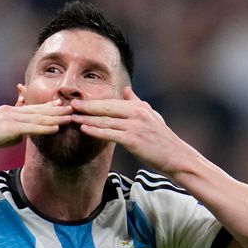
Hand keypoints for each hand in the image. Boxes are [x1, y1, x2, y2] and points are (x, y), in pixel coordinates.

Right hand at [0, 98, 72, 155]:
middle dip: (58, 110)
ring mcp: (10, 118)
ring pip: (38, 117)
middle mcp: (12, 111)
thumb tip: (21, 134)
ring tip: (71, 117)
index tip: (62, 106)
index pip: (33, 108)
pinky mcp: (8, 128)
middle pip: (39, 110)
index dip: (49, 107)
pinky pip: (30, 128)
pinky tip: (55, 128)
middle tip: (75, 108)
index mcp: (9, 112)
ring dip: (56, 117)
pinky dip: (44, 127)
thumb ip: (11, 130)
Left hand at [70, 86, 198, 175]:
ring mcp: (135, 126)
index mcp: (139, 107)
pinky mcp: (133, 139)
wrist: (176, 157)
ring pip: (106, 120)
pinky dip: (96, 130)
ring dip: (87, 118)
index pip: (112, 102)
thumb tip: (127, 90)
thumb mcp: (152, 116)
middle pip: (106, 108)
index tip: (80, 101)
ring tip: (72, 117)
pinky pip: (110, 133)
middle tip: (70, 104)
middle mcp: (136, 113)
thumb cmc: (163, 139)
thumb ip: (137, 103)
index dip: (95, 102)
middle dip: (87, 106)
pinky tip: (85, 129)